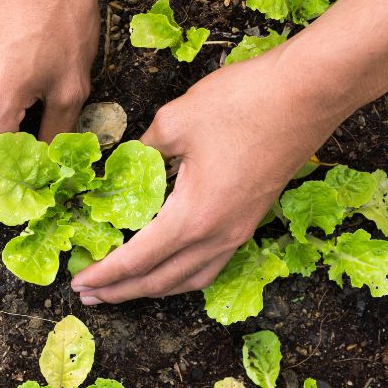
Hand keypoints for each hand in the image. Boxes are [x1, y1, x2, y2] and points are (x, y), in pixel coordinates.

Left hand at [71, 47, 349, 303]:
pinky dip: (183, 275)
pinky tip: (171, 265)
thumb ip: (142, 150)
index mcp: (193, 217)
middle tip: (89, 294)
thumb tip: (126, 163)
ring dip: (154, 288)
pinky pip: (211, 264)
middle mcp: (218, 235)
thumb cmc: (243, 102)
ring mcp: (240, 231)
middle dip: (122, 291)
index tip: (79, 283)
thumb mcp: (175, 121)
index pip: (137, 259)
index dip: (105, 274)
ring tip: (125, 289)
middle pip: (162, 280)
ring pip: (190, 279)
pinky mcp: (252, 219)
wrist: (309, 93)